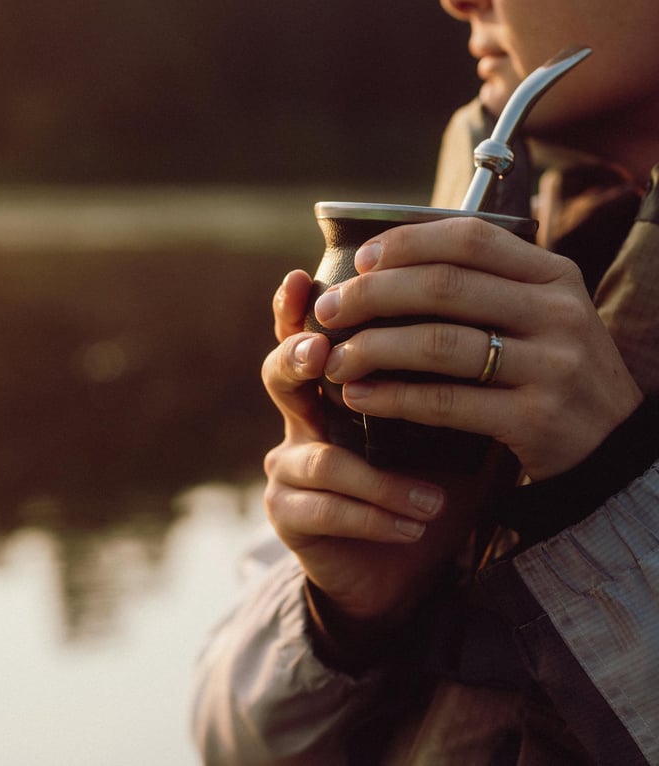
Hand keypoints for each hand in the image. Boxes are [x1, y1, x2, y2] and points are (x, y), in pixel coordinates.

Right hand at [262, 270, 495, 619]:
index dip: (296, 309)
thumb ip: (447, 388)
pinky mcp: (289, 517)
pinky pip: (327, 510)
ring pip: (321, 460)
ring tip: (434, 501)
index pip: (305, 337)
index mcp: (332, 391)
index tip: (302, 278)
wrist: (402, 567)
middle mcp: (300, 421)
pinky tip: (416, 527)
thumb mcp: (441, 434)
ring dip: (383, 481)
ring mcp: (288, 470)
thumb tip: (493, 332)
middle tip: (325, 354)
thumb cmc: (423, 487)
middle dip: (299, 359)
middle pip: (278, 375)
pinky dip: (378, 517)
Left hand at [314, 217, 643, 479]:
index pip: (469, 238)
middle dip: (372, 296)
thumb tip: (390, 265)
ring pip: (440, 344)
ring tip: (335, 361)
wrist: (609, 444)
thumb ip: (483, 287)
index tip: (359, 261)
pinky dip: (394, 399)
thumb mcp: (537, 314)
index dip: (405, 244)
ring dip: (373, 349)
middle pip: (444, 287)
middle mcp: (557, 311)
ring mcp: (551, 366)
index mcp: (553, 274)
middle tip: (328, 311)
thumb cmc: (552, 370)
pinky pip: (447, 403)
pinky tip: (360, 398)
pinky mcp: (536, 418)